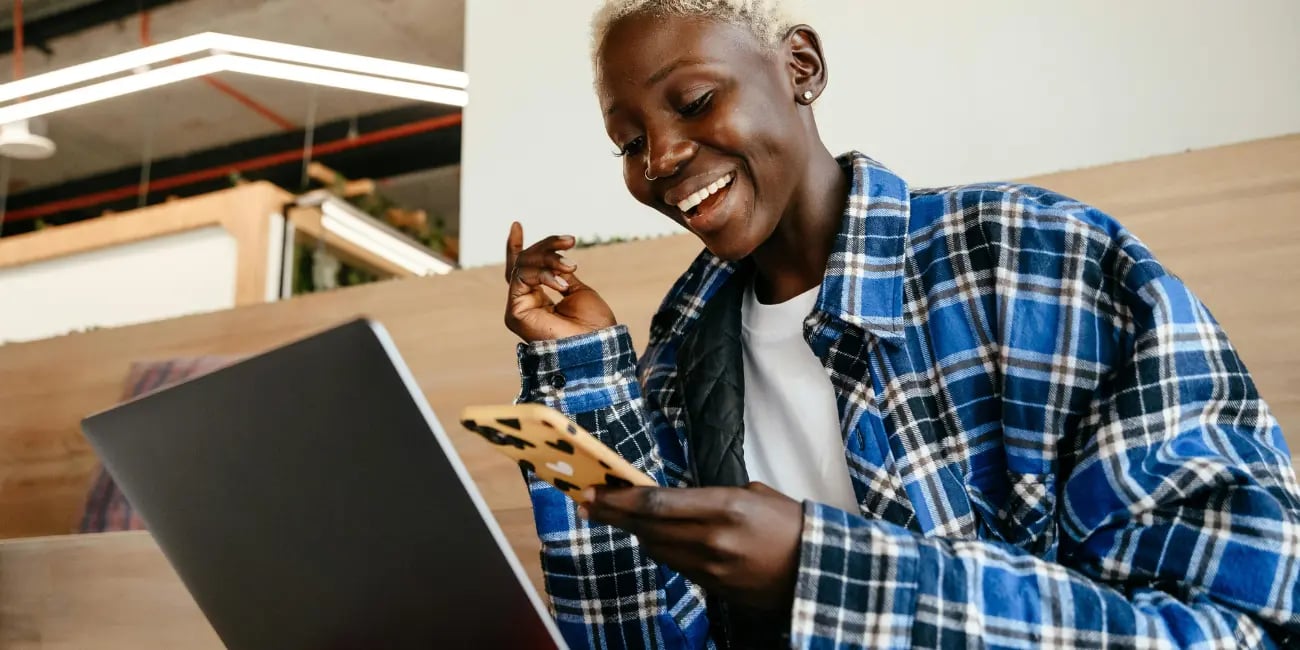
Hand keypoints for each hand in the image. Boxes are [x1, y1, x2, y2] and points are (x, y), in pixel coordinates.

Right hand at [504, 222, 616, 341]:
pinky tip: (562, 282)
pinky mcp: (514, 313)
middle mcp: (525, 305)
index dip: (518, 247)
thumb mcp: (577, 291)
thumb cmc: (593, 324)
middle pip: (523, 263)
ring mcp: (518, 309)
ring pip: (522, 266)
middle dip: (546, 247)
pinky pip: (521, 277)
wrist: (597, 346)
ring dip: (549, 258)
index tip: (516, 224)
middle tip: (570, 240)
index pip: (523, 270)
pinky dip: (543, 273)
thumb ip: (559, 275)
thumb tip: (552, 260)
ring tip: (571, 265)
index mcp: (539, 301)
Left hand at [581, 482, 803, 611]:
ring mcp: (711, 568)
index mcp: (725, 506)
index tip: (594, 491)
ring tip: (614, 516)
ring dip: (633, 532)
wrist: (817, 570)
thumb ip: (712, 495)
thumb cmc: (789, 524)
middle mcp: (712, 538)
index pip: (657, 503)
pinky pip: (675, 565)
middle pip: (647, 527)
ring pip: (655, 548)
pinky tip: (650, 537)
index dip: (620, 499)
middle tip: (586, 502)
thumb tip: (679, 499)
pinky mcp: (713, 588)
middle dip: (612, 514)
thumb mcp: (753, 493)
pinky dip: (659, 549)